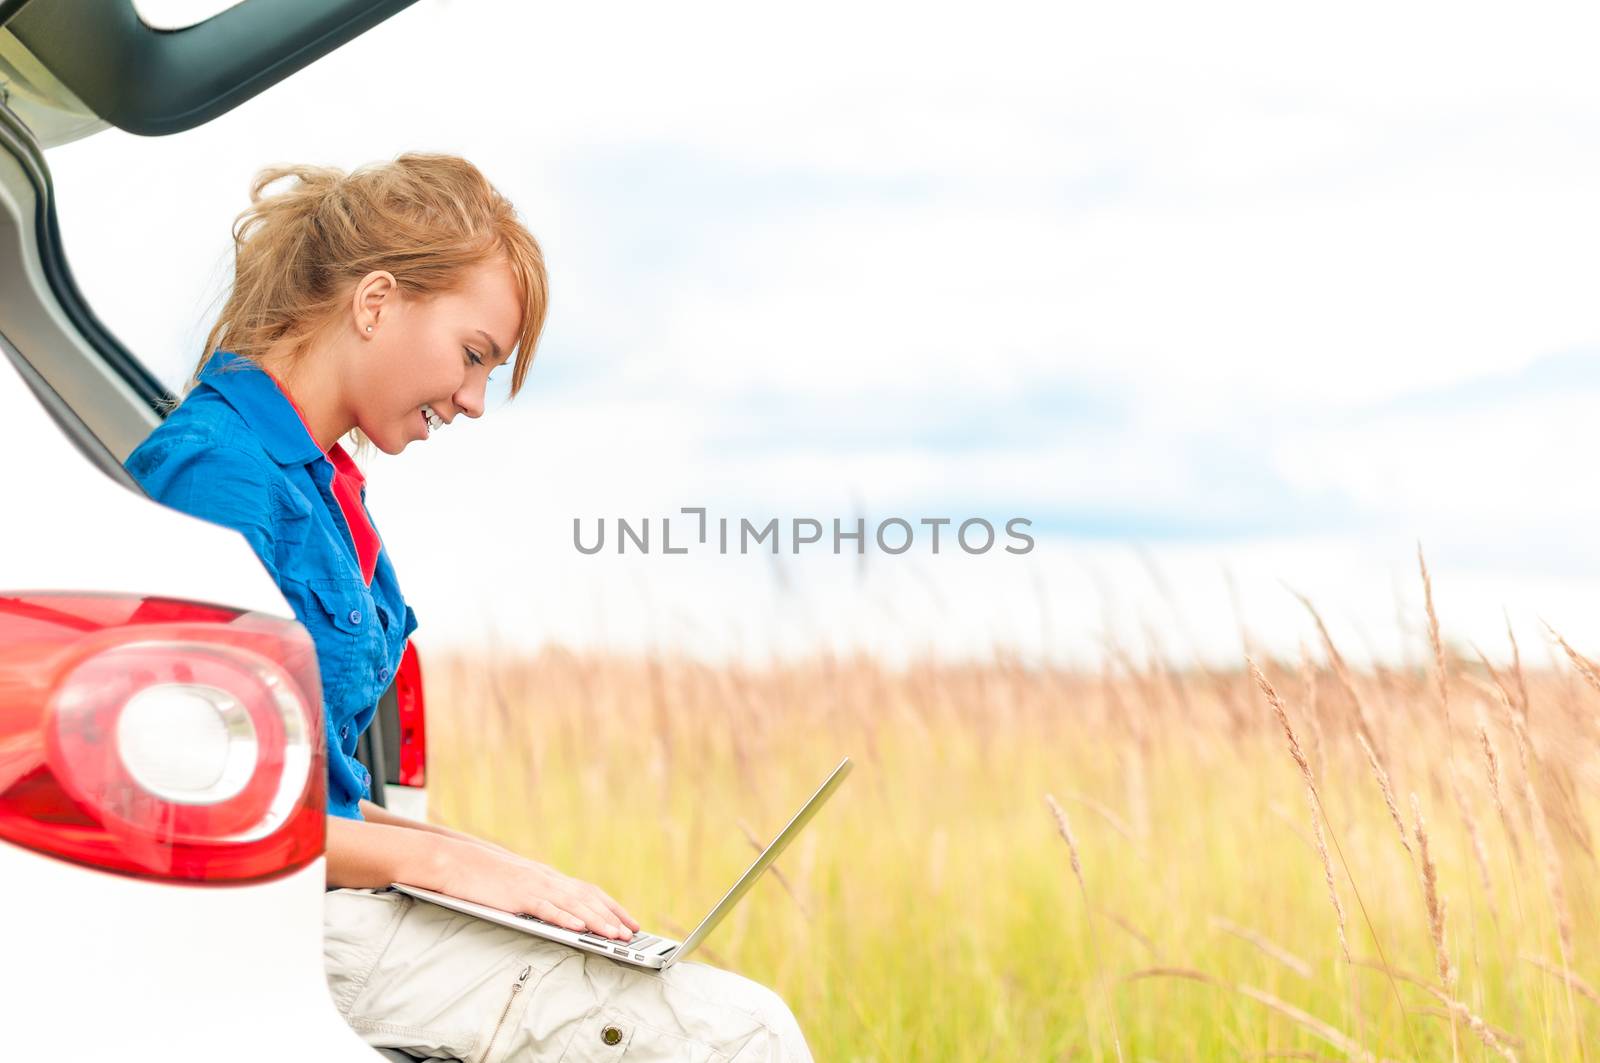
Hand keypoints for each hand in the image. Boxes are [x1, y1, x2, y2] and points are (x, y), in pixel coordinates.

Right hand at [435, 838, 640, 939]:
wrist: (456, 861)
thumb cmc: (484, 877)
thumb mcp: (518, 885)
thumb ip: (539, 895)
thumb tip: (558, 913)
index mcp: (549, 878)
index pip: (589, 892)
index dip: (612, 907)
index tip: (630, 923)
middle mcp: (547, 879)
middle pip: (588, 898)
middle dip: (612, 917)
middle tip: (631, 934)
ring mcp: (533, 885)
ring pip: (573, 904)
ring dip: (597, 920)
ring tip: (614, 936)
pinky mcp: (518, 895)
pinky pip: (545, 907)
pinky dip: (564, 918)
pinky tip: (578, 928)